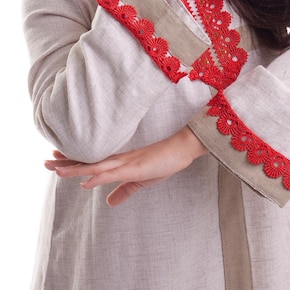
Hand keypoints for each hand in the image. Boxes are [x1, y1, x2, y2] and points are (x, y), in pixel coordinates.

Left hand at [44, 127, 207, 205]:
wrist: (181, 148)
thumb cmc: (164, 161)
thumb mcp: (142, 180)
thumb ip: (125, 190)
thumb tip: (109, 202)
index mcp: (119, 161)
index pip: (92, 161)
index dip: (74, 160)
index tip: (55, 158)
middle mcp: (119, 159)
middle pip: (88, 161)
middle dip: (67, 161)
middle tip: (46, 160)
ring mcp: (126, 162)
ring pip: (96, 166)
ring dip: (76, 168)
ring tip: (57, 169)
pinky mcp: (135, 168)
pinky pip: (113, 173)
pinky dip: (98, 177)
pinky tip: (86, 181)